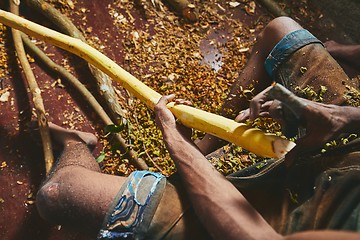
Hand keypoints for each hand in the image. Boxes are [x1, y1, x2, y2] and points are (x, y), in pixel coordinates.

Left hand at [154, 94, 192, 138]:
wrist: (175, 134)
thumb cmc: (165, 122)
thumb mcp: (159, 108)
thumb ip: (163, 99)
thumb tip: (172, 95)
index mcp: (163, 114)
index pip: (168, 104)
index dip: (172, 100)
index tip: (174, 99)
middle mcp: (171, 117)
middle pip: (177, 105)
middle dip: (180, 101)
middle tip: (180, 102)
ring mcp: (179, 120)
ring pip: (184, 107)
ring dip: (186, 103)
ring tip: (187, 103)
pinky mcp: (187, 122)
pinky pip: (189, 112)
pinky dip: (190, 107)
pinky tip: (189, 106)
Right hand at [235, 84, 349, 165]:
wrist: (340, 118)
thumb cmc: (330, 126)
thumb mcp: (315, 140)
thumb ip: (298, 150)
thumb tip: (286, 164)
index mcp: (297, 105)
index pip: (277, 96)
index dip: (263, 103)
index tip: (255, 117)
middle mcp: (290, 102)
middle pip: (267, 96)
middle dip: (253, 106)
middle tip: (245, 120)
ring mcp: (287, 105)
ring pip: (265, 102)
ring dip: (252, 110)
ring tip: (240, 120)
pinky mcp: (286, 110)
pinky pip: (269, 109)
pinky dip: (258, 113)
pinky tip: (250, 121)